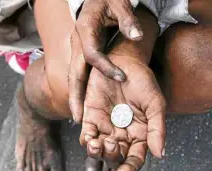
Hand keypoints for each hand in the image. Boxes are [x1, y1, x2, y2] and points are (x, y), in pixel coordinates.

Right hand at [69, 0, 143, 122]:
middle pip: (74, 73)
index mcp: (85, 30)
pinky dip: (80, 90)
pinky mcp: (81, 53)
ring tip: (79, 118)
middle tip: (79, 118)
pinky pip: (80, 74)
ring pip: (74, 77)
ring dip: (75, 97)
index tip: (122, 77)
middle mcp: (77, 42)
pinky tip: (85, 105)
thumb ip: (127, 20)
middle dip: (75, 96)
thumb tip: (137, 36)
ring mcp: (76, 49)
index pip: (92, 54)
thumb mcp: (119, 4)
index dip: (106, 67)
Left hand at [79, 54, 166, 170]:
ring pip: (99, 150)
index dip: (130, 167)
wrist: (124, 60)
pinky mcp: (91, 116)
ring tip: (98, 144)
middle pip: (115, 157)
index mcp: (140, 133)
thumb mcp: (155, 104)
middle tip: (111, 146)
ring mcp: (106, 126)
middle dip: (112, 158)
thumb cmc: (143, 80)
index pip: (135, 157)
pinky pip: (86, 135)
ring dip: (97, 153)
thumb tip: (160, 154)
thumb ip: (157, 129)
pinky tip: (90, 138)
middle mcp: (122, 133)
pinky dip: (86, 141)